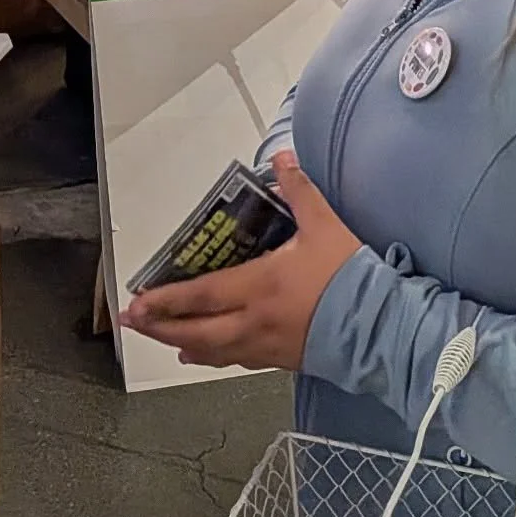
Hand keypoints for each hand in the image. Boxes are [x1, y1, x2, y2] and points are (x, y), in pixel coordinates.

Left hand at [119, 152, 359, 370]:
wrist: (384, 329)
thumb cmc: (351, 278)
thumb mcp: (324, 226)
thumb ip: (299, 190)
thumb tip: (282, 156)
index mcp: (258, 287)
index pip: (200, 295)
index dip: (165, 299)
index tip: (136, 300)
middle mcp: (254, 321)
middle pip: (196, 331)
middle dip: (160, 327)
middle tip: (131, 323)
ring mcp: (266, 345)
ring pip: (212, 351)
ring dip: (180, 345)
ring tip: (158, 340)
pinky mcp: (280, 360)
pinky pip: (235, 360)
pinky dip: (211, 357)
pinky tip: (198, 357)